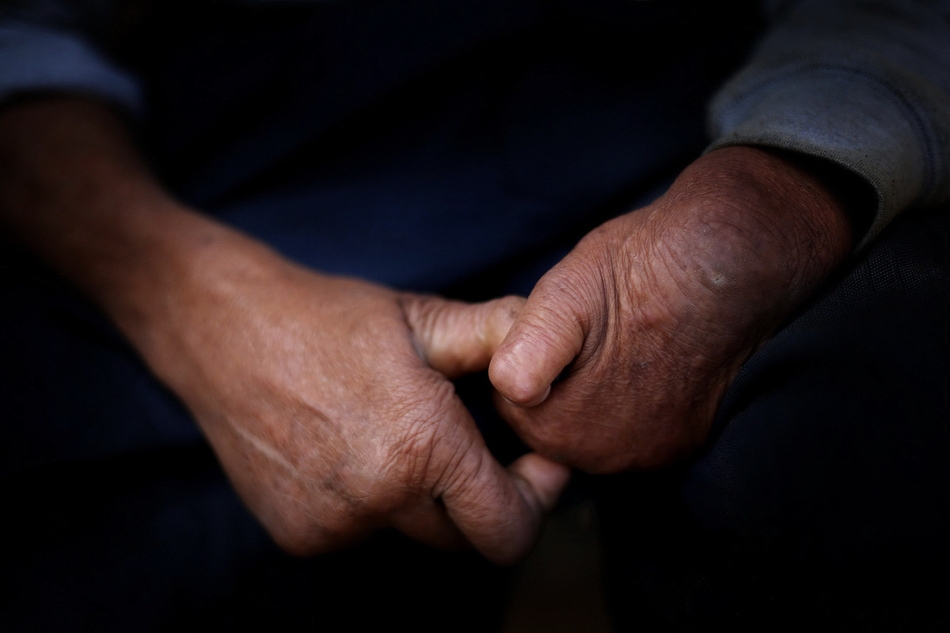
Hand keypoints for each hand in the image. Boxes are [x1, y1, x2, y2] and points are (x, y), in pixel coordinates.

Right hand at [0, 97, 567, 563]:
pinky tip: (351, 449)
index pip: (509, 528)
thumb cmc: (329, 318)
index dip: (537, 501)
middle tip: (478, 449)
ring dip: (423, 499)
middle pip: (467, 539)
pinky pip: (363, 533)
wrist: (222, 332)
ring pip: (414, 534)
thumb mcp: (424, 317)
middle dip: (485, 500)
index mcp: (420, 447)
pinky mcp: (298, 536)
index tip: (536, 465)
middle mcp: (377, 501)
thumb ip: (500, 339)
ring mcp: (333, 526)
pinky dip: (372, 503)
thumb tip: (557, 367)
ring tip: (397, 433)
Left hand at [489, 147, 853, 472]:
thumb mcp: (567, 293)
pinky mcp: (682, 446)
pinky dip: (630, 400)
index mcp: (563, 430)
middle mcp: (606, 459)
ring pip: (589, 427)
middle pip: (549, 423)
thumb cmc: (642, 269)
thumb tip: (507, 387)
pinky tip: (646, 359)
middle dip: (557, 380)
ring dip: (592, 391)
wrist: (728, 261)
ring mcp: (648, 456)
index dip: (523, 357)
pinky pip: (632, 430)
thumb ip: (529, 347)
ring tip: (620, 340)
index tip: (554, 327)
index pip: (510, 404)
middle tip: (590, 331)